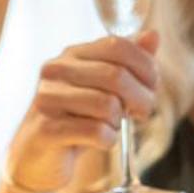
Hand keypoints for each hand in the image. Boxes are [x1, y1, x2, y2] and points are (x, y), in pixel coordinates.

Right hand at [6, 30, 159, 192]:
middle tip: (141, 113)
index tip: (151, 88)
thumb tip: (153, 35)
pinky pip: (96, 131)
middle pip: (116, 75)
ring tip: (110, 126)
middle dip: (141, 98)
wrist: (40, 157)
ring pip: (108, 105)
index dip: (145, 67)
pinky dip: (108, 139)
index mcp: (71, 54)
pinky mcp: (47, 129)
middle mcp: (55, 70)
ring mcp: (47, 98)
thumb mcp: (105, 87)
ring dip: (119, 122)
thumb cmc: (77, 118)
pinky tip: (100, 140)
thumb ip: (128, 62)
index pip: (117, 45)